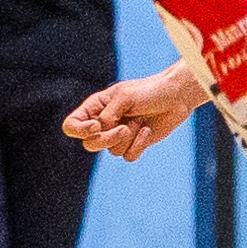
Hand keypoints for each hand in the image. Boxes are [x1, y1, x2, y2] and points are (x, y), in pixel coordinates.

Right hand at [63, 69, 201, 161]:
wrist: (175, 97)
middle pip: (90, 144)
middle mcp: (103, 123)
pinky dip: (138, 145)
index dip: (79, 130)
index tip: (95, 127)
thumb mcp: (124, 98)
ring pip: (111, 151)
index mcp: (94, 108)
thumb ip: (107, 115)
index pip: (71, 126)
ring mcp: (118, 135)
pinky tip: (147, 131)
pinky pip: (128, 156)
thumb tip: (101, 132)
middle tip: (124, 129)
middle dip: (107, 139)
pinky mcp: (134, 145)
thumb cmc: (149, 91)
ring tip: (140, 121)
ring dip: (128, 138)